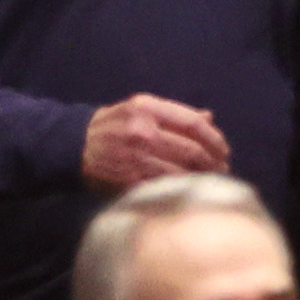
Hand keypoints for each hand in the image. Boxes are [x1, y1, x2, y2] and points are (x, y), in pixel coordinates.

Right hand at [86, 93, 235, 185]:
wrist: (75, 144)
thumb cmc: (115, 124)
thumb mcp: (141, 108)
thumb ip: (175, 113)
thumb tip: (210, 118)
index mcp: (148, 108)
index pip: (193, 124)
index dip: (215, 139)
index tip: (225, 151)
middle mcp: (143, 130)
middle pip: (191, 150)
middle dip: (213, 163)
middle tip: (224, 171)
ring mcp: (135, 157)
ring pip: (180, 172)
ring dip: (200, 180)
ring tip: (211, 183)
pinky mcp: (128, 180)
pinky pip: (162, 187)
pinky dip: (180, 191)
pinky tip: (189, 192)